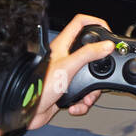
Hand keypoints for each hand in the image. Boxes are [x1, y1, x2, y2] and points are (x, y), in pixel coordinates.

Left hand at [26, 14, 113, 130]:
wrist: (28, 112)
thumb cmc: (39, 87)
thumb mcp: (68, 67)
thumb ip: (88, 54)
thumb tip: (106, 46)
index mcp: (62, 46)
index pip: (80, 23)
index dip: (95, 23)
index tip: (107, 32)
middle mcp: (65, 58)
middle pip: (90, 54)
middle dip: (98, 68)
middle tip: (101, 74)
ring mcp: (67, 74)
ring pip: (89, 77)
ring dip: (91, 92)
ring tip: (85, 98)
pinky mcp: (67, 90)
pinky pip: (83, 94)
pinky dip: (83, 102)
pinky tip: (75, 106)